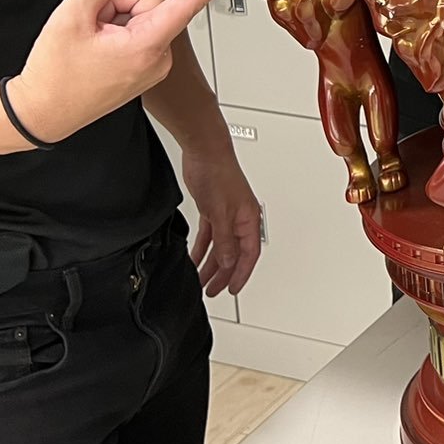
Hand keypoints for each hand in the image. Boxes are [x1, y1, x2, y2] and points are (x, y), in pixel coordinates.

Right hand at [10, 0, 240, 144]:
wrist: (43, 113)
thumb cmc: (55, 76)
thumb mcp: (69, 18)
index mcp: (147, 45)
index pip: (188, 2)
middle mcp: (158, 56)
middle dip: (119, 2)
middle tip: (92, 24)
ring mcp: (152, 64)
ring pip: (142, 14)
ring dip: (114, 18)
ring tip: (91, 41)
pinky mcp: (144, 67)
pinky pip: (136, 31)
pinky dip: (115, 31)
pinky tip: (96, 47)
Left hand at [181, 142, 264, 295]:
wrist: (205, 153)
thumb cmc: (219, 174)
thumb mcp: (221, 213)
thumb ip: (225, 240)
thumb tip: (229, 261)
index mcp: (249, 220)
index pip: (249, 255)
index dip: (241, 274)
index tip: (232, 289)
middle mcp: (240, 219)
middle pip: (234, 254)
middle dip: (224, 275)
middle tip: (213, 291)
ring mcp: (226, 215)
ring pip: (220, 247)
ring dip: (211, 265)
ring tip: (201, 281)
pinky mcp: (212, 210)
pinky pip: (209, 236)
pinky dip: (202, 249)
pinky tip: (194, 259)